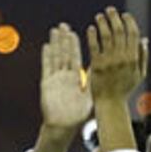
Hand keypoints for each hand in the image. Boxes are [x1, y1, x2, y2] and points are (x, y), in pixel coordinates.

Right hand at [30, 23, 92, 151]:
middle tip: (63, 25)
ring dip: (55, 44)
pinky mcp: (46, 84)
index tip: (75, 32)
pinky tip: (47, 46)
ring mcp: (55, 78)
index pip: (75, 57)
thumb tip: (103, 70)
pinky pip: (47, 68)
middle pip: (64, 54)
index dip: (74, 45)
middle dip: (63, 40)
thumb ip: (93, 82)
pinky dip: (47, 57)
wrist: (63, 126)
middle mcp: (64, 76)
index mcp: (75, 78)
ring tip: (55, 30)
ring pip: (55, 57)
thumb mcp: (88, 96)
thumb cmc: (76, 115)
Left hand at [86, 7, 147, 104]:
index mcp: (133, 59)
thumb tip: (144, 40)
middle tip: (110, 11)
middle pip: (119, 31)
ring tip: (99, 17)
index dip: (129, 22)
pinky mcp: (97, 66)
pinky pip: (94, 46)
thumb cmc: (124, 89)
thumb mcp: (139, 74)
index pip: (133, 34)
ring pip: (106, 36)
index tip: (124, 15)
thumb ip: (142, 57)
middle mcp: (122, 58)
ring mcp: (109, 62)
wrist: (110, 104)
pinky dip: (92, 35)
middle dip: (114, 18)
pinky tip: (91, 29)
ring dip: (102, 23)